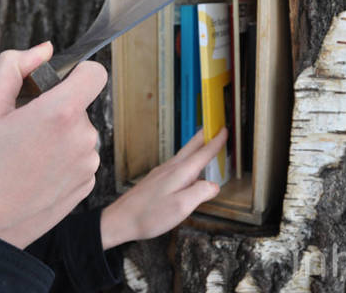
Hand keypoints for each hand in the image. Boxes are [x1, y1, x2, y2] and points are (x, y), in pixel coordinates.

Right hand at [0, 42, 106, 248]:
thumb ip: (14, 67)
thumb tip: (44, 50)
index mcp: (61, 113)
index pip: (96, 73)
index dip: (77, 73)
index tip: (56, 86)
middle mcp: (83, 138)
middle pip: (80, 106)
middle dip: (56, 109)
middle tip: (23, 130)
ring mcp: (88, 164)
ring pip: (80, 134)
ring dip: (60, 137)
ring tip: (27, 155)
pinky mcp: (87, 186)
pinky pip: (81, 159)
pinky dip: (64, 160)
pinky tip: (36, 173)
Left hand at [100, 128, 226, 248]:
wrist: (120, 220)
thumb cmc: (149, 216)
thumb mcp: (181, 207)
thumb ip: (200, 193)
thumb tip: (214, 185)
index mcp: (180, 173)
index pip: (203, 154)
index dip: (216, 142)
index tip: (225, 131)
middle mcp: (171, 168)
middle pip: (192, 147)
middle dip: (205, 136)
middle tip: (215, 126)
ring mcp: (161, 173)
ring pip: (184, 155)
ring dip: (196, 146)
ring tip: (205, 143)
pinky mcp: (155, 180)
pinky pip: (177, 164)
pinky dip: (187, 159)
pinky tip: (188, 168)